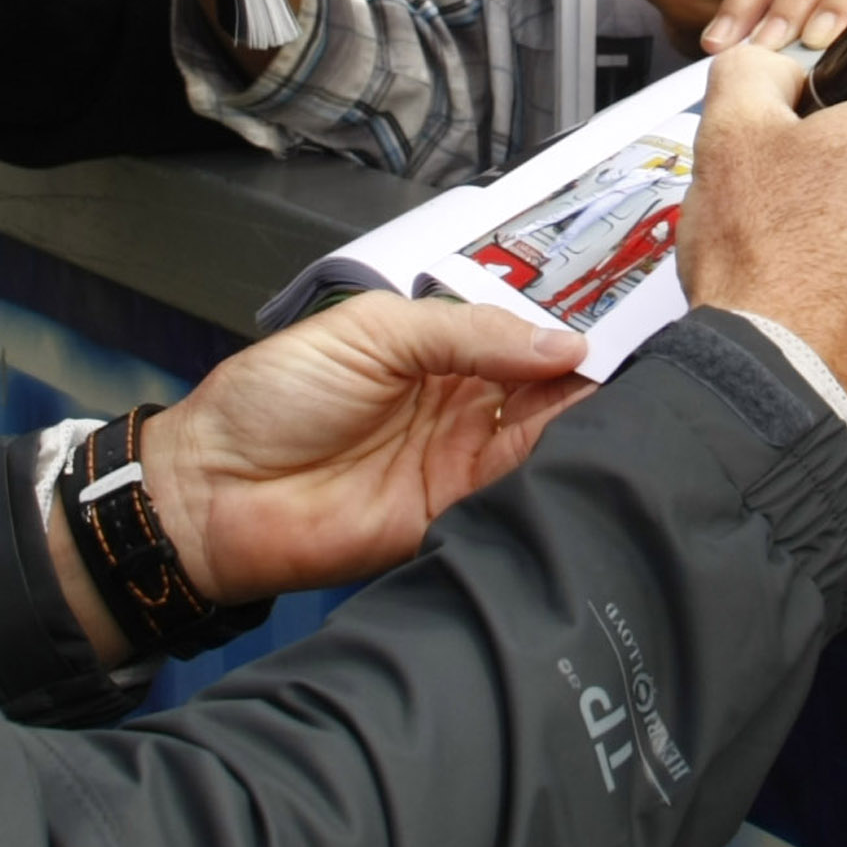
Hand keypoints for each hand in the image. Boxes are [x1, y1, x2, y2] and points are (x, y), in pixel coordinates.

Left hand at [113, 296, 597, 622]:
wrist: (211, 489)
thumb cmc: (269, 399)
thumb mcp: (371, 332)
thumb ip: (465, 332)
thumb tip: (560, 341)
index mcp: (438, 349)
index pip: (522, 336)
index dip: (567, 332)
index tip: (617, 326)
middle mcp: (458, 406)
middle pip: (547, 391)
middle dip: (589, 380)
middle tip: (636, 368)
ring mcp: (458, 464)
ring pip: (545, 442)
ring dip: (582, 426)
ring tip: (621, 406)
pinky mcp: (454, 520)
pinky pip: (517, 497)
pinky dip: (551, 479)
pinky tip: (582, 457)